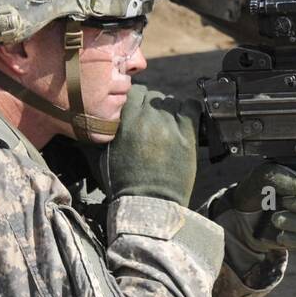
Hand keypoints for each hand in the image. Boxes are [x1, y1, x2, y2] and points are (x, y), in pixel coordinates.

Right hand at [98, 85, 201, 205]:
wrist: (147, 203)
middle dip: (152, 106)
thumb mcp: (104, 154)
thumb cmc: (123, 183)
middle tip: (153, 121)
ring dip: (169, 109)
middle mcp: (148, 118)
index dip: (136, 100)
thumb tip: (104, 119)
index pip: (134, 92)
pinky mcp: (188, 134)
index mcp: (126, 122)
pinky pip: (192, 107)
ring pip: (172, 100)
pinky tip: (184, 120)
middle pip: (153, 96)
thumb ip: (106, 132)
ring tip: (168, 124)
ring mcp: (169, 125)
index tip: (139, 109)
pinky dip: (189, 109)